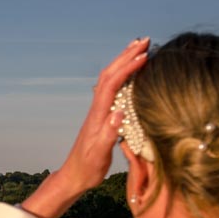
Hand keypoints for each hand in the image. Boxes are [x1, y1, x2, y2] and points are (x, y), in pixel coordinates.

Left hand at [23, 38, 149, 217]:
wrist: (74, 176)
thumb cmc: (87, 168)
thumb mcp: (99, 155)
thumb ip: (108, 134)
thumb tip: (118, 112)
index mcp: (97, 116)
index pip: (112, 84)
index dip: (127, 68)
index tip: (144, 55)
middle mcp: (96, 109)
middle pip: (109, 76)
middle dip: (126, 56)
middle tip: (145, 40)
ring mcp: (98, 112)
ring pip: (108, 80)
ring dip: (122, 62)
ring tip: (138, 48)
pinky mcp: (101, 116)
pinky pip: (111, 89)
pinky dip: (121, 75)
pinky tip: (129, 73)